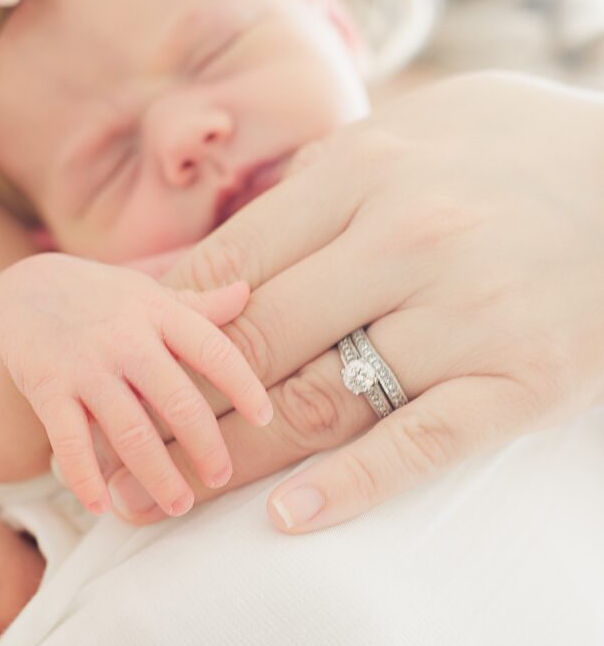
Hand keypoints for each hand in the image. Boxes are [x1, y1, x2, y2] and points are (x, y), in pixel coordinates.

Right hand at [0, 253, 271, 516]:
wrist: (21, 293)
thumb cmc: (103, 301)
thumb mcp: (150, 294)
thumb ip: (199, 305)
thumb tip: (248, 292)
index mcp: (159, 313)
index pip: (212, 349)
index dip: (242, 385)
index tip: (265, 419)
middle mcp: (125, 338)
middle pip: (176, 399)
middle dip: (204, 445)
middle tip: (222, 477)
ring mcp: (85, 365)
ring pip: (128, 430)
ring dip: (157, 474)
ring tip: (180, 505)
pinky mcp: (48, 389)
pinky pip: (69, 440)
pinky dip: (86, 477)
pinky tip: (103, 507)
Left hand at [103, 72, 603, 528]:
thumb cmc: (517, 150)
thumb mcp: (415, 128)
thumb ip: (319, 179)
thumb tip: (235, 239)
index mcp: (364, 173)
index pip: (232, 266)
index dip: (166, 328)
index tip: (126, 368)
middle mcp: (404, 242)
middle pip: (258, 341)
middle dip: (182, 401)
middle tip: (128, 446)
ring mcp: (463, 315)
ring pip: (321, 400)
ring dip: (236, 455)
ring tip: (172, 495)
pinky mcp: (518, 379)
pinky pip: (420, 443)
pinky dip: (350, 485)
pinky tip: (290, 516)